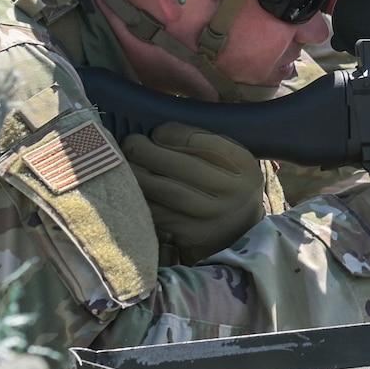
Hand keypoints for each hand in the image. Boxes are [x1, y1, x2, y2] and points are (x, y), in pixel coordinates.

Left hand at [123, 123, 265, 263]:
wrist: (239, 236)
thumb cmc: (226, 190)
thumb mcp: (231, 165)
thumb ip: (206, 144)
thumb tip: (161, 130)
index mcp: (244, 167)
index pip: (206, 143)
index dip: (174, 134)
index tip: (157, 132)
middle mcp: (234, 192)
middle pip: (184, 167)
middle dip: (149, 151)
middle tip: (131, 143)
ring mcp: (214, 218)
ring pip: (168, 192)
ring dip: (139, 176)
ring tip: (125, 165)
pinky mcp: (193, 238)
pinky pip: (160, 215)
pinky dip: (141, 201)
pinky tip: (131, 191)